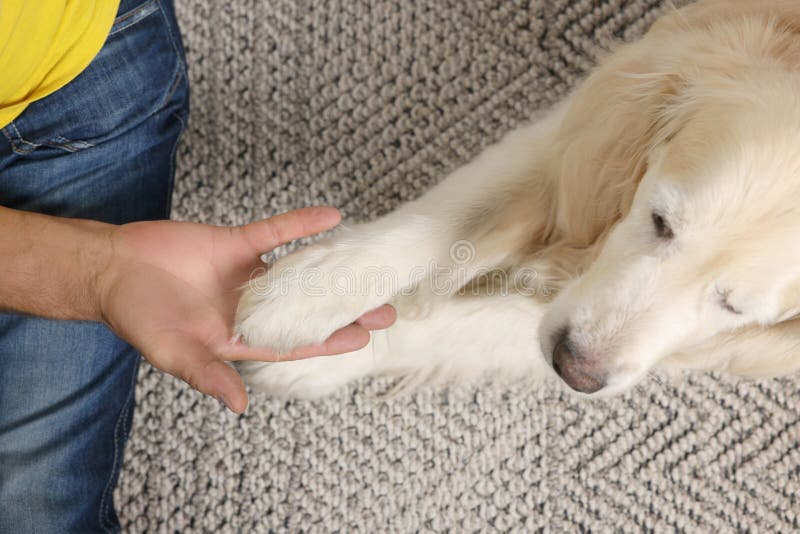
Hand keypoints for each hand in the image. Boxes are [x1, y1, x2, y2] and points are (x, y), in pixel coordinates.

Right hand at [95, 207, 394, 412]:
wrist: (112, 267)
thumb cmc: (138, 316)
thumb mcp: (172, 351)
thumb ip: (206, 374)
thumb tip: (240, 406)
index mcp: (237, 337)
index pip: (291, 342)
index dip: (326, 341)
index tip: (362, 339)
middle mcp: (249, 307)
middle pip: (305, 309)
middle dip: (343, 311)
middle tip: (385, 309)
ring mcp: (245, 274)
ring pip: (298, 272)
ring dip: (331, 271)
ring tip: (370, 273)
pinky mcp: (236, 243)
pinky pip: (275, 232)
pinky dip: (301, 224)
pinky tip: (333, 218)